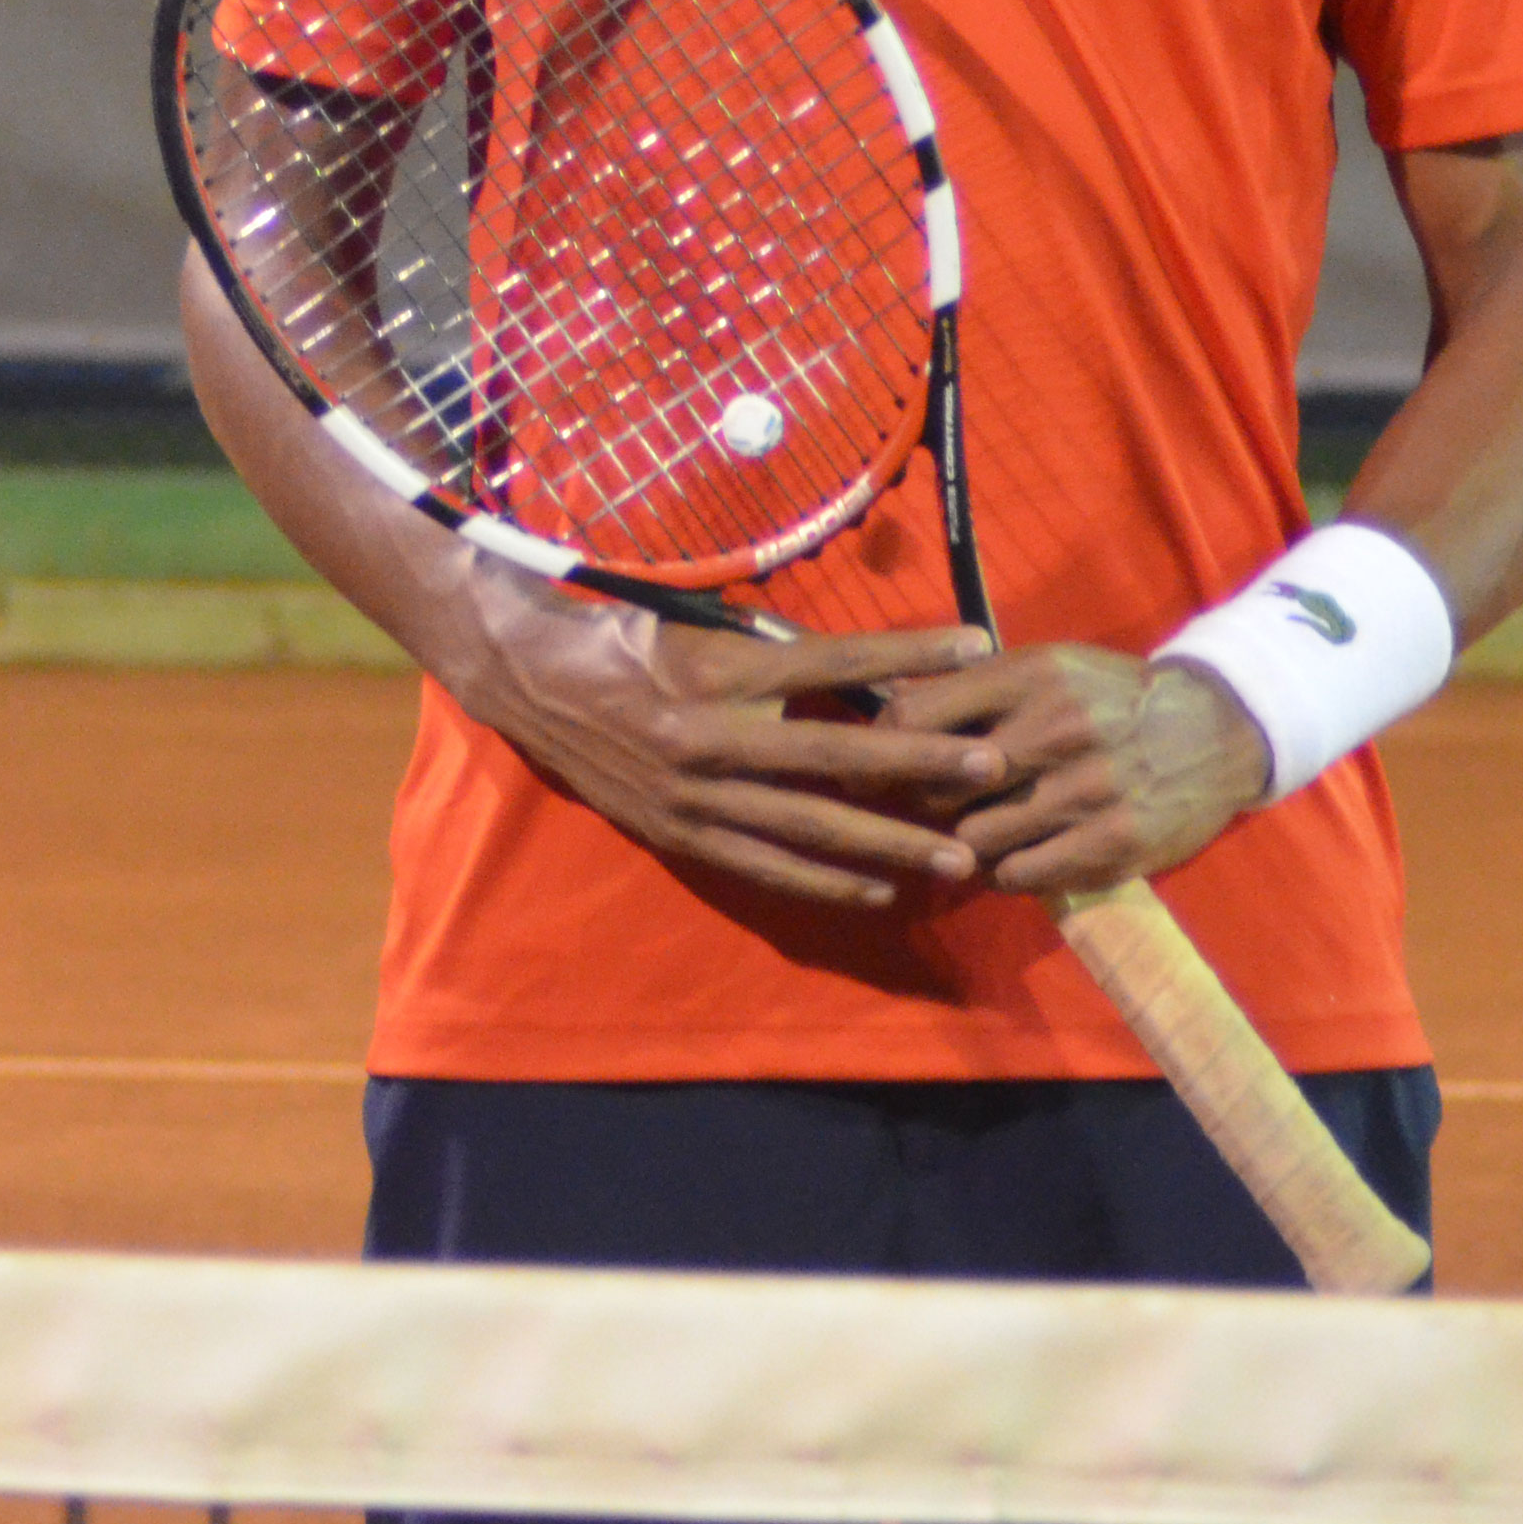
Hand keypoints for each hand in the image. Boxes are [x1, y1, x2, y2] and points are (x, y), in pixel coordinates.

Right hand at [441, 578, 1011, 910]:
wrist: (532, 685)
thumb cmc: (626, 642)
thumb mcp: (702, 632)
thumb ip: (778, 656)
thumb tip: (868, 674)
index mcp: (718, 675)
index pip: (832, 663)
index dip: (904, 655)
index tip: (973, 646)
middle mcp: (711, 741)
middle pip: (836, 759)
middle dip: (920, 768)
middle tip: (991, 771)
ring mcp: (696, 799)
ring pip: (810, 829)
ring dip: (891, 845)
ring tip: (958, 857)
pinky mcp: (683, 837)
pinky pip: (768, 869)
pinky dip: (829, 883)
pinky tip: (882, 891)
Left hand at [881, 644, 1273, 893]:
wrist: (1214, 731)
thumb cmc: (1112, 698)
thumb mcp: (1047, 668)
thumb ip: (975, 687)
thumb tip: (888, 706)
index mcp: (1032, 676)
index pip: (921, 715)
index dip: (882, 747)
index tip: (869, 765)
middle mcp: (1058, 730)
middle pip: (940, 784)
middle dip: (919, 800)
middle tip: (916, 807)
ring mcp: (1087, 792)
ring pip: (975, 837)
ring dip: (963, 842)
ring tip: (969, 833)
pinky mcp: (1113, 844)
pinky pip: (1020, 875)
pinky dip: (1004, 871)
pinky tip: (1012, 856)